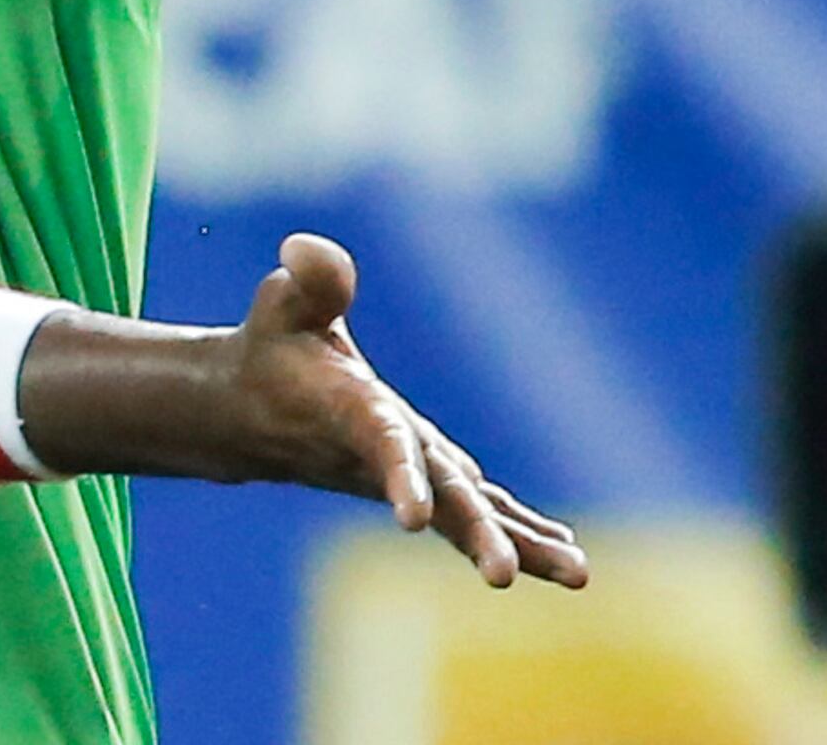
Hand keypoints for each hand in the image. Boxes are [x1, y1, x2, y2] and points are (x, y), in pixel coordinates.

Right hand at [227, 233, 590, 589]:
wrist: (251, 414)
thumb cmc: (273, 350)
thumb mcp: (283, 308)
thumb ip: (310, 283)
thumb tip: (307, 250)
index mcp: (349, 412)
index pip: (379, 445)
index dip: (398, 477)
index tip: (409, 521)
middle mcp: (385, 458)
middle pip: (434, 498)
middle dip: (473, 533)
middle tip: (501, 575)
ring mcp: (408, 477)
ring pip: (466, 518)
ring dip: (520, 546)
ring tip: (576, 576)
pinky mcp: (425, 483)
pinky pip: (476, 511)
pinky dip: (519, 532)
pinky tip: (562, 554)